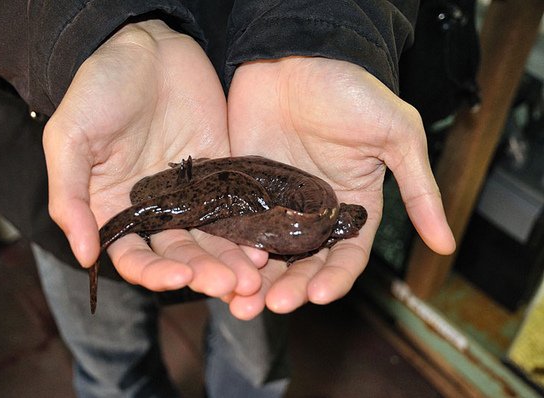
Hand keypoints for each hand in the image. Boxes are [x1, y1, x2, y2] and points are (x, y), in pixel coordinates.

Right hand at [43, 20, 264, 297]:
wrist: (147, 46)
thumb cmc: (98, 88)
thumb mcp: (69, 139)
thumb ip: (70, 197)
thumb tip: (85, 256)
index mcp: (115, 209)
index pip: (134, 258)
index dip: (155, 273)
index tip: (180, 276)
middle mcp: (155, 210)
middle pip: (180, 256)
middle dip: (204, 273)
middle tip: (231, 286)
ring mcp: (191, 195)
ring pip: (211, 240)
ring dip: (230, 261)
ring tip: (254, 277)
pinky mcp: (221, 176)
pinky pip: (234, 209)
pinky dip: (247, 230)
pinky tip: (265, 245)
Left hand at [226, 57, 455, 318]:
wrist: (296, 54)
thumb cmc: (352, 89)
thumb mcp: (397, 136)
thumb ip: (419, 190)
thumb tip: (447, 245)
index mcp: (352, 205)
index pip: (346, 256)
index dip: (334, 279)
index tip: (317, 294)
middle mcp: (314, 211)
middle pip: (303, 264)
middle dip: (289, 287)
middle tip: (272, 304)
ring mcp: (277, 201)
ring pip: (267, 254)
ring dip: (257, 280)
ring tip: (241, 300)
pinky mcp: (245, 188)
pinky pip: (237, 226)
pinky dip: (231, 248)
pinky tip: (221, 262)